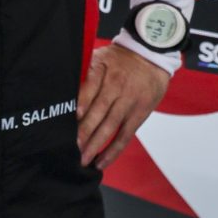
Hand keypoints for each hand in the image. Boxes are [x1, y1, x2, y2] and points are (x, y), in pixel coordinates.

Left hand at [76, 45, 171, 171]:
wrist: (151, 56)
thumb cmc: (120, 60)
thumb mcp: (101, 57)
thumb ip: (85, 72)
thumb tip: (65, 92)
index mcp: (104, 69)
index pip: (91, 86)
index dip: (82, 102)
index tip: (72, 117)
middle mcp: (117, 86)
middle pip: (99, 111)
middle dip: (84, 131)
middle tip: (71, 148)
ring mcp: (129, 101)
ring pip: (110, 126)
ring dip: (95, 145)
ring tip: (82, 160)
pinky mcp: (139, 114)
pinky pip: (125, 136)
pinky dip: (113, 150)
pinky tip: (101, 162)